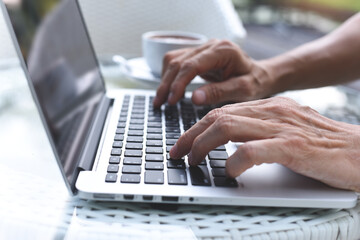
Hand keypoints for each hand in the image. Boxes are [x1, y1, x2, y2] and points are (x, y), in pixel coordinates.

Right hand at [153, 39, 273, 106]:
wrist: (260, 75)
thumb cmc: (255, 82)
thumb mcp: (243, 90)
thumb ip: (219, 92)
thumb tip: (194, 98)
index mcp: (223, 51)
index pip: (192, 64)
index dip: (178, 83)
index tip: (172, 101)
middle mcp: (210, 45)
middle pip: (178, 61)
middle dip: (167, 84)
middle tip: (160, 104)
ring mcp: (203, 48)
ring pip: (173, 60)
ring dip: (165, 80)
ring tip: (160, 100)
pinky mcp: (198, 55)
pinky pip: (177, 62)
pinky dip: (169, 76)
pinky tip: (168, 91)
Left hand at [170, 96, 359, 191]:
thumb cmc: (324, 145)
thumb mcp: (286, 130)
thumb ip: (261, 132)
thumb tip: (231, 146)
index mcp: (269, 107)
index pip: (222, 112)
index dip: (197, 127)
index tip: (183, 142)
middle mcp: (272, 112)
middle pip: (218, 117)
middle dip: (191, 136)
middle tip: (178, 153)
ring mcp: (282, 128)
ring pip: (228, 127)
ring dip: (203, 146)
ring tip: (194, 161)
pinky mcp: (294, 147)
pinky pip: (253, 150)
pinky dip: (235, 160)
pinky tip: (229, 171)